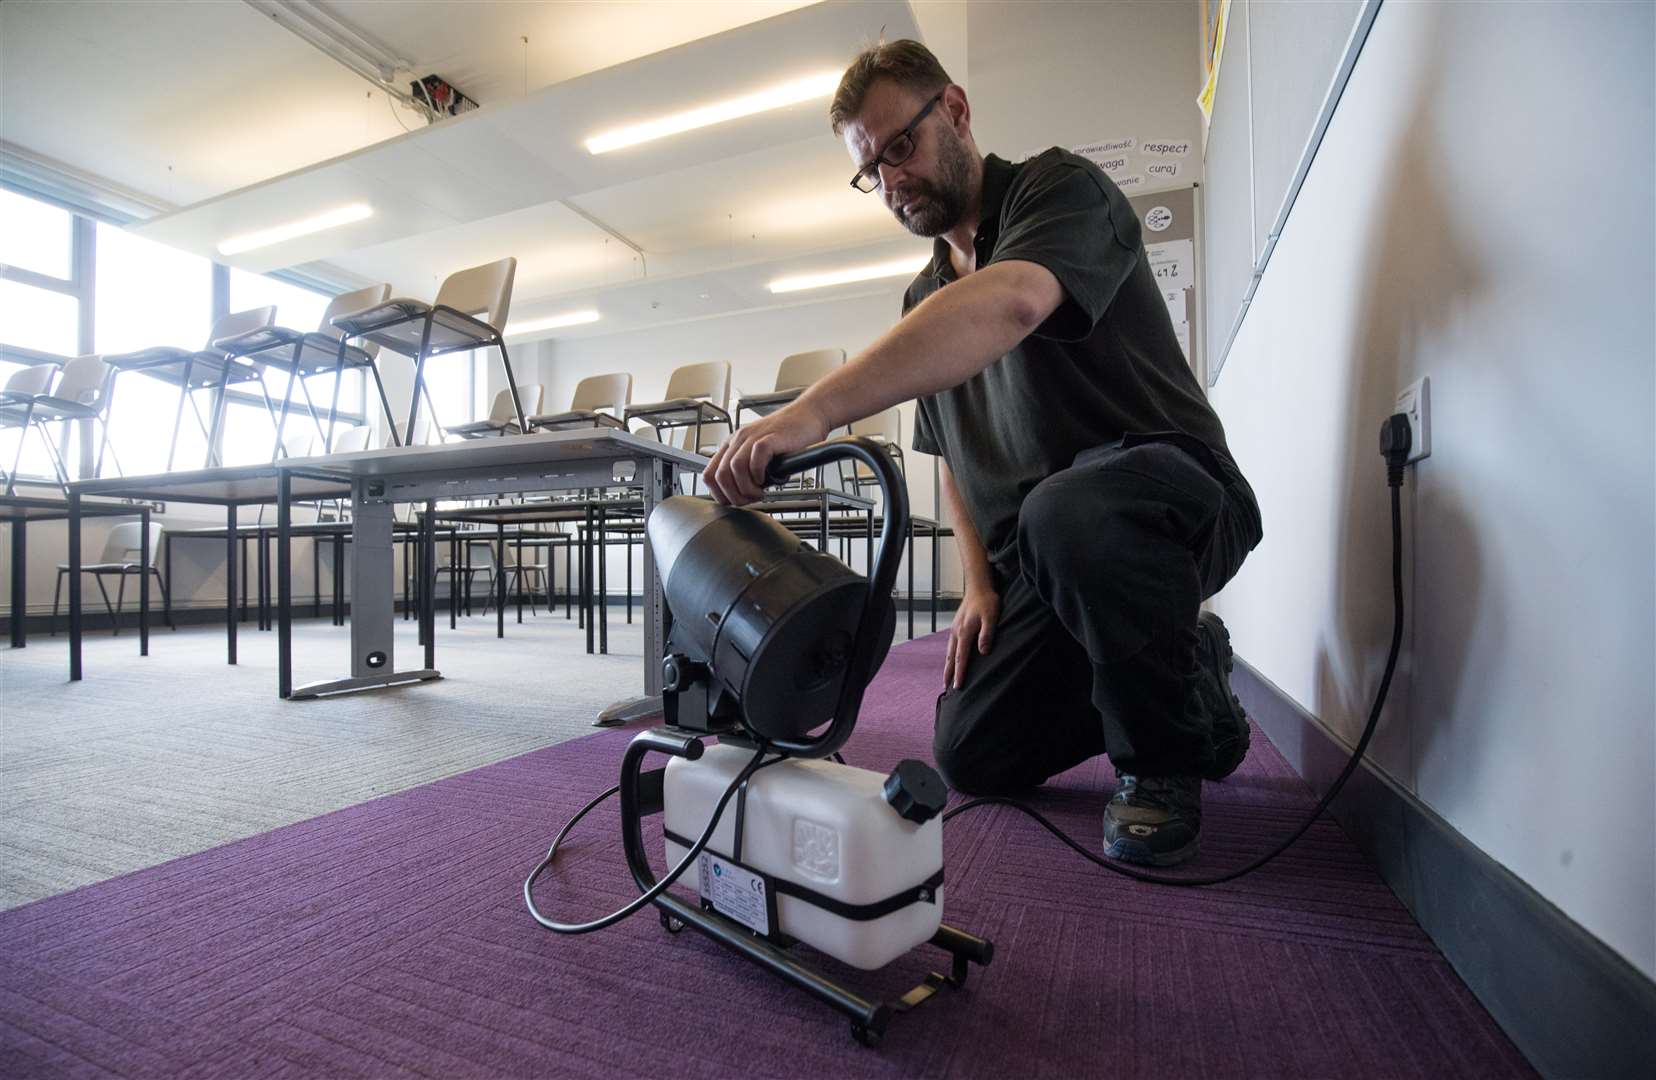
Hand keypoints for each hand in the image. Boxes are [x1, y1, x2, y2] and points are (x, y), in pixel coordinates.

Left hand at [704, 402, 829, 504]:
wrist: (808, 415)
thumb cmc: (787, 435)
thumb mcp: (759, 453)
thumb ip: (747, 469)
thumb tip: (741, 495)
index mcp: (732, 445)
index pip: (709, 475)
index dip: (720, 494)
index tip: (734, 501)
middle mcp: (738, 440)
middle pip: (720, 475)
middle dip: (734, 495)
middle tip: (750, 499)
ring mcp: (753, 437)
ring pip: (735, 468)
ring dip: (746, 488)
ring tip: (760, 492)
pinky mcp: (769, 438)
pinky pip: (755, 459)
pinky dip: (759, 474)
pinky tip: (768, 479)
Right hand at [944, 584, 999, 688]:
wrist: (978, 586)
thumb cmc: (987, 602)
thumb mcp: (991, 617)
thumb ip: (987, 635)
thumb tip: (983, 652)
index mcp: (964, 632)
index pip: (961, 658)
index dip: (960, 673)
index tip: (957, 687)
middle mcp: (956, 633)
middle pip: (951, 658)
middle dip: (949, 674)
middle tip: (947, 689)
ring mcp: (955, 629)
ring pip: (949, 652)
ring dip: (947, 666)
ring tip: (946, 678)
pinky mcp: (956, 626)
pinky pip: (951, 646)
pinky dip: (949, 656)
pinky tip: (951, 659)